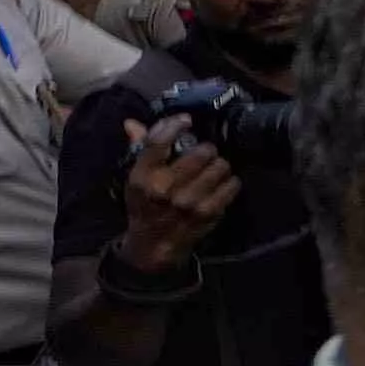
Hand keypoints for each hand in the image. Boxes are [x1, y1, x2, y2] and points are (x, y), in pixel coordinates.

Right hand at [117, 125, 239, 271]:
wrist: (154, 245)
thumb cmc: (145, 206)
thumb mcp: (135, 179)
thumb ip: (138, 149)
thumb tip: (132, 123)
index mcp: (143, 177)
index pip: (159, 141)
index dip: (175, 124)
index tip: (185, 121)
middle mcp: (165, 188)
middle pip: (200, 152)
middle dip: (205, 149)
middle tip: (204, 153)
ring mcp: (189, 201)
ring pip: (220, 166)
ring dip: (219, 164)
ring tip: (212, 169)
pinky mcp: (209, 212)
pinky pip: (232, 185)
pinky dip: (230, 181)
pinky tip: (221, 184)